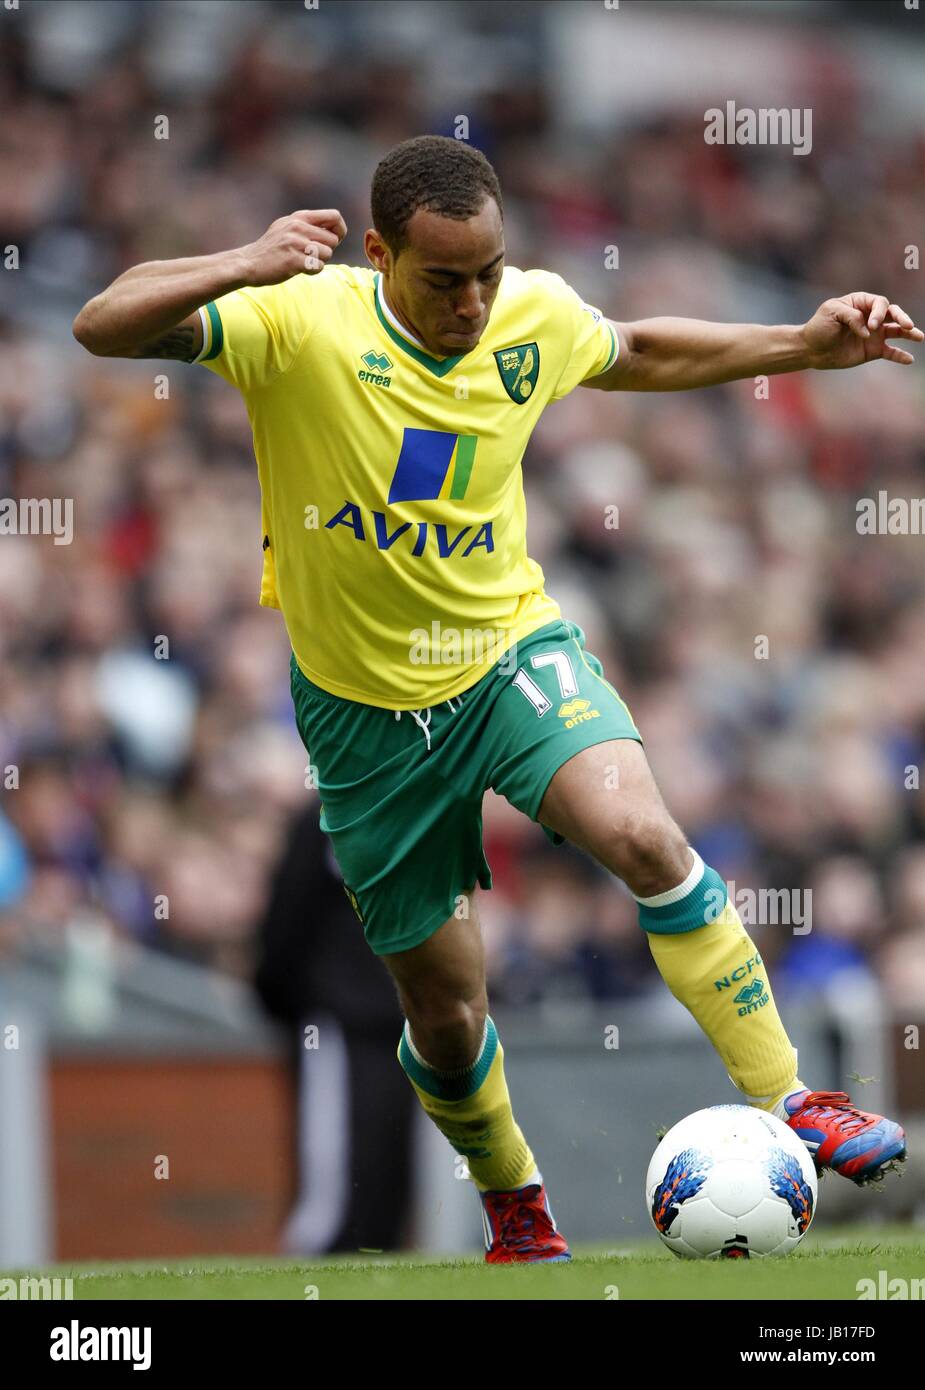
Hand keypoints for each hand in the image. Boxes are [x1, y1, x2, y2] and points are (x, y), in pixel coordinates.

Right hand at [240, 209, 347, 286]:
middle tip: (310, 255)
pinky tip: (299, 269)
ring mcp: (296, 243)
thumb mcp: (286, 227)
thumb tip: (334, 229)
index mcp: (299, 217)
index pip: (334, 216)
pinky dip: (312, 271)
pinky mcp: (294, 260)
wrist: (248, 263)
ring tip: (302, 261)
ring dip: (318, 262)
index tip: (335, 239)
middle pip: (333, 240)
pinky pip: (318, 267)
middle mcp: (298, 227)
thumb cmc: (271, 248)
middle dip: (326, 251)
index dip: (340, 229)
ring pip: (327, 254)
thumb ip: (307, 225)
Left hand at [801, 292, 922, 369]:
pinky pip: (890, 352)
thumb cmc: (819, 326)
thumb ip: (851, 317)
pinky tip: (909, 359)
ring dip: (909, 333)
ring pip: (896, 331)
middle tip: (907, 325)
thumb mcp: (831, 313)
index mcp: (861, 303)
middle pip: (893, 313)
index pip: (879, 303)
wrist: (811, 349)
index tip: (870, 326)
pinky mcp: (872, 350)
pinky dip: (900, 355)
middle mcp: (871, 317)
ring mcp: (874, 334)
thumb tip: (869, 332)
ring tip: (919, 336)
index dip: (879, 313)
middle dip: (902, 318)